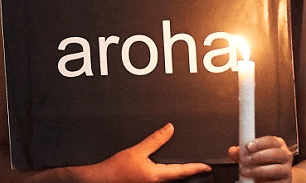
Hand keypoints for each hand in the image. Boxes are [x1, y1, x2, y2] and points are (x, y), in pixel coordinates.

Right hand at [69, 123, 210, 182]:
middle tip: (200, 164)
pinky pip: (159, 178)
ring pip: (168, 178)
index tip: (208, 166)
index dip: (196, 168)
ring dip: (177, 171)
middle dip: (188, 170)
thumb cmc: (114, 170)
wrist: (98, 181)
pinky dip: (166, 171)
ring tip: (186, 164)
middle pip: (177, 177)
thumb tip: (170, 128)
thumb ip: (155, 140)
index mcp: (156, 176)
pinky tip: (165, 165)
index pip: (182, 171)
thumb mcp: (137, 151)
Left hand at [228, 136, 292, 182]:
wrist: (275, 179)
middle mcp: (285, 156)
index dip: (260, 143)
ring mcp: (286, 170)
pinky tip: (255, 181)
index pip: (271, 140)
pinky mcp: (285, 182)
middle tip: (244, 160)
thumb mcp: (253, 156)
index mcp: (278, 145)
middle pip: (275, 153)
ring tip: (245, 172)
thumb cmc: (264, 164)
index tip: (248, 146)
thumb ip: (243, 153)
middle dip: (258, 156)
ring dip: (258, 170)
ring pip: (275, 169)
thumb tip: (232, 151)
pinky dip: (264, 182)